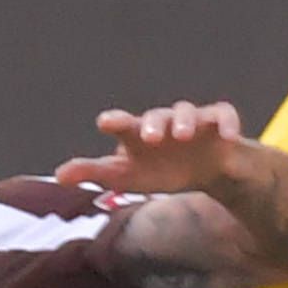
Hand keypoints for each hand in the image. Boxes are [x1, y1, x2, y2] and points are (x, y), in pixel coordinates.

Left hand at [57, 101, 247, 198]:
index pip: (124, 125)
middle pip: (157, 116)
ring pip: (188, 111)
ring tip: (182, 135)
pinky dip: (227, 122)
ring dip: (185, 120)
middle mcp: (164, 123)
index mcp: (138, 135)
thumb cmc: (157, 168)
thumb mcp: (126, 176)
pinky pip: (224, 115)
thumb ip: (94, 173)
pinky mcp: (219, 124)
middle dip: (154, 123)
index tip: (105, 123)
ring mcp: (193, 121)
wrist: (204, 170)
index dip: (116, 121)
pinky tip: (229, 136)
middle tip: (151, 137)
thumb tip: (58, 176)